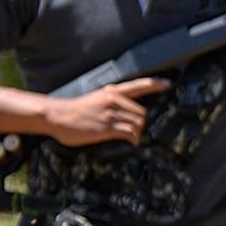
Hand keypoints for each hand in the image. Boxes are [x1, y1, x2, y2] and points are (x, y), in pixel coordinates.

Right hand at [41, 76, 169, 146]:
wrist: (57, 115)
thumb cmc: (75, 110)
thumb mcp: (95, 98)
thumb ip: (111, 101)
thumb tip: (125, 111)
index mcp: (111, 92)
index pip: (138, 85)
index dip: (154, 84)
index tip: (168, 84)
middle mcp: (113, 100)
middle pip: (142, 112)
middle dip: (141, 123)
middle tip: (135, 130)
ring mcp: (110, 114)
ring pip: (138, 123)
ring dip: (138, 132)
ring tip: (132, 137)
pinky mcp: (106, 127)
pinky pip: (129, 133)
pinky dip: (134, 139)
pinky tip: (132, 142)